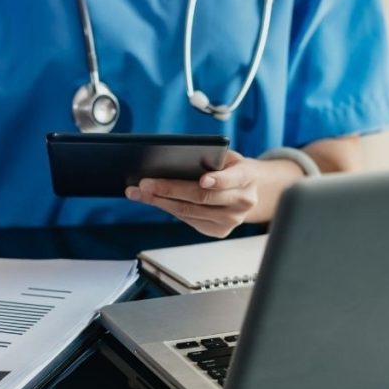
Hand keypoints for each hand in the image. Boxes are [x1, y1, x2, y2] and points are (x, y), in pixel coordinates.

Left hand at [125, 150, 258, 237]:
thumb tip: (172, 161)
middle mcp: (242, 201)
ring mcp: (231, 220)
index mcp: (247, 177)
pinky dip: (169, 209)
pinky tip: (153, 200)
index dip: (218, 181)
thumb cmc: (231, 168)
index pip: (232, 179)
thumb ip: (210, 158)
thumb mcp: (227, 157)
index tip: (203, 180)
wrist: (249, 190)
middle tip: (146, 183)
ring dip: (161, 201)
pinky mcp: (219, 231)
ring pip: (190, 211)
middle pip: (202, 197)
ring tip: (140, 192)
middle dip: (170, 189)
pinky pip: (189, 220)